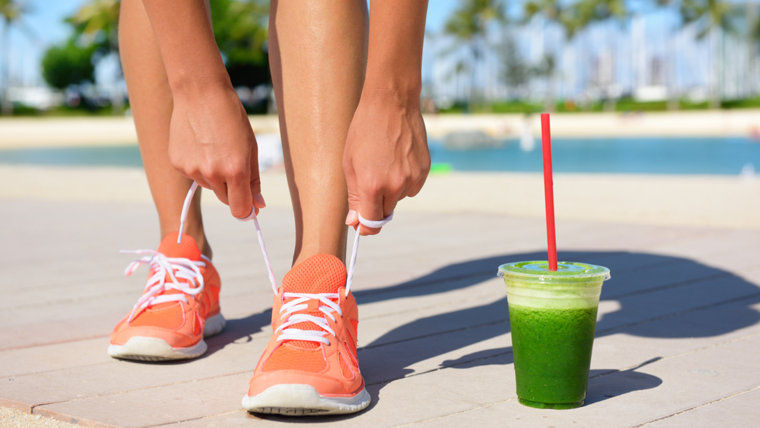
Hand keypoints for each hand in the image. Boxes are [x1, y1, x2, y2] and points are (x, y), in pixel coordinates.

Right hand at [168, 86, 264, 217]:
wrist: (200, 93)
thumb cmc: (231, 117)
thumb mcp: (251, 147)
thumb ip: (254, 179)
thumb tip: (258, 205)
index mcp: (235, 170)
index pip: (240, 209)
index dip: (246, 210)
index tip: (250, 206)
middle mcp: (212, 173)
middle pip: (225, 200)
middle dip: (233, 190)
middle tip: (233, 164)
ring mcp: (192, 169)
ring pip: (209, 186)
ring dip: (215, 175)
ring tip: (215, 147)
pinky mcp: (177, 163)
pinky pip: (193, 175)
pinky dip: (198, 166)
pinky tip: (200, 145)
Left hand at [343, 89, 429, 234]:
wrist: (391, 103)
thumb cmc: (364, 131)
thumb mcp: (350, 164)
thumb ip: (354, 196)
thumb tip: (355, 222)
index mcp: (372, 186)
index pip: (371, 222)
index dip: (364, 226)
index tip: (360, 225)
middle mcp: (395, 186)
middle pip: (385, 212)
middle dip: (376, 205)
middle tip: (370, 180)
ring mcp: (413, 178)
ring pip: (399, 199)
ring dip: (391, 190)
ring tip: (384, 162)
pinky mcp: (424, 170)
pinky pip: (412, 187)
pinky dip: (404, 180)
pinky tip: (397, 159)